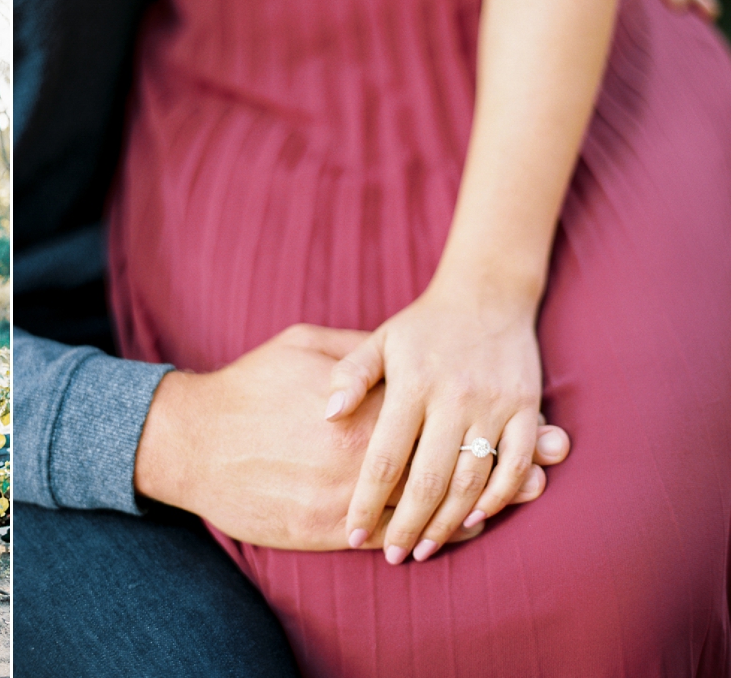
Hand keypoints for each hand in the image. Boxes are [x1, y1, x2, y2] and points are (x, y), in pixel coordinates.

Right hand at [135, 324, 568, 551]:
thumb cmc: (248, 386)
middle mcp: (358, 452)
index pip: (437, 413)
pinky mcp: (326, 529)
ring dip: (476, 504)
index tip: (532, 422)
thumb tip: (403, 351)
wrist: (193, 441)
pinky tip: (463, 528)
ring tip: (517, 499)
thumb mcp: (303, 347)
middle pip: (443, 462)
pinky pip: (393, 533)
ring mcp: (343, 495)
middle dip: (498, 466)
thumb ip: (361, 354)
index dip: (487, 419)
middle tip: (545, 467)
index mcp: (358, 404)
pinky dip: (434, 533)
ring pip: (424, 506)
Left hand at [326, 283, 548, 563]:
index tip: (349, 530)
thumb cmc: (422, 326)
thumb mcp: (379, 341)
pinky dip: (499, 497)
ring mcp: (493, 405)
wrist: (487, 295)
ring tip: (426, 548)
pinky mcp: (525, 409)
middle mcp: (453, 398)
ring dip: (449, 521)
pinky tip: (475, 519)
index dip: (366, 499)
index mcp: (412, 385)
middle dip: (408, 524)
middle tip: (392, 556)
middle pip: (429, 478)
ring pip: (472, 479)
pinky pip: (515, 464)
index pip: (385, 455)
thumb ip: (351, 375)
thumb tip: (327, 414)